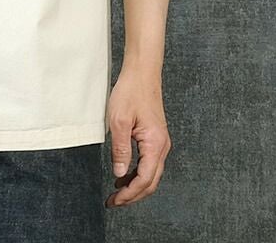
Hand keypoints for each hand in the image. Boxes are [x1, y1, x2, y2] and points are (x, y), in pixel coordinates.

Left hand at [104, 65, 170, 207]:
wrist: (142, 73)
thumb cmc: (131, 92)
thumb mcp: (118, 120)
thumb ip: (120, 149)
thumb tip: (119, 173)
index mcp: (155, 144)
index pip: (144, 179)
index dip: (129, 194)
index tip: (114, 200)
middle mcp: (162, 146)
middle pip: (151, 182)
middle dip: (133, 195)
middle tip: (113, 202)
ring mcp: (161, 142)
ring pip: (151, 174)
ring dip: (135, 186)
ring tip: (117, 191)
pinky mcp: (156, 137)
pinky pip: (149, 163)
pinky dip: (138, 174)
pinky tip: (125, 174)